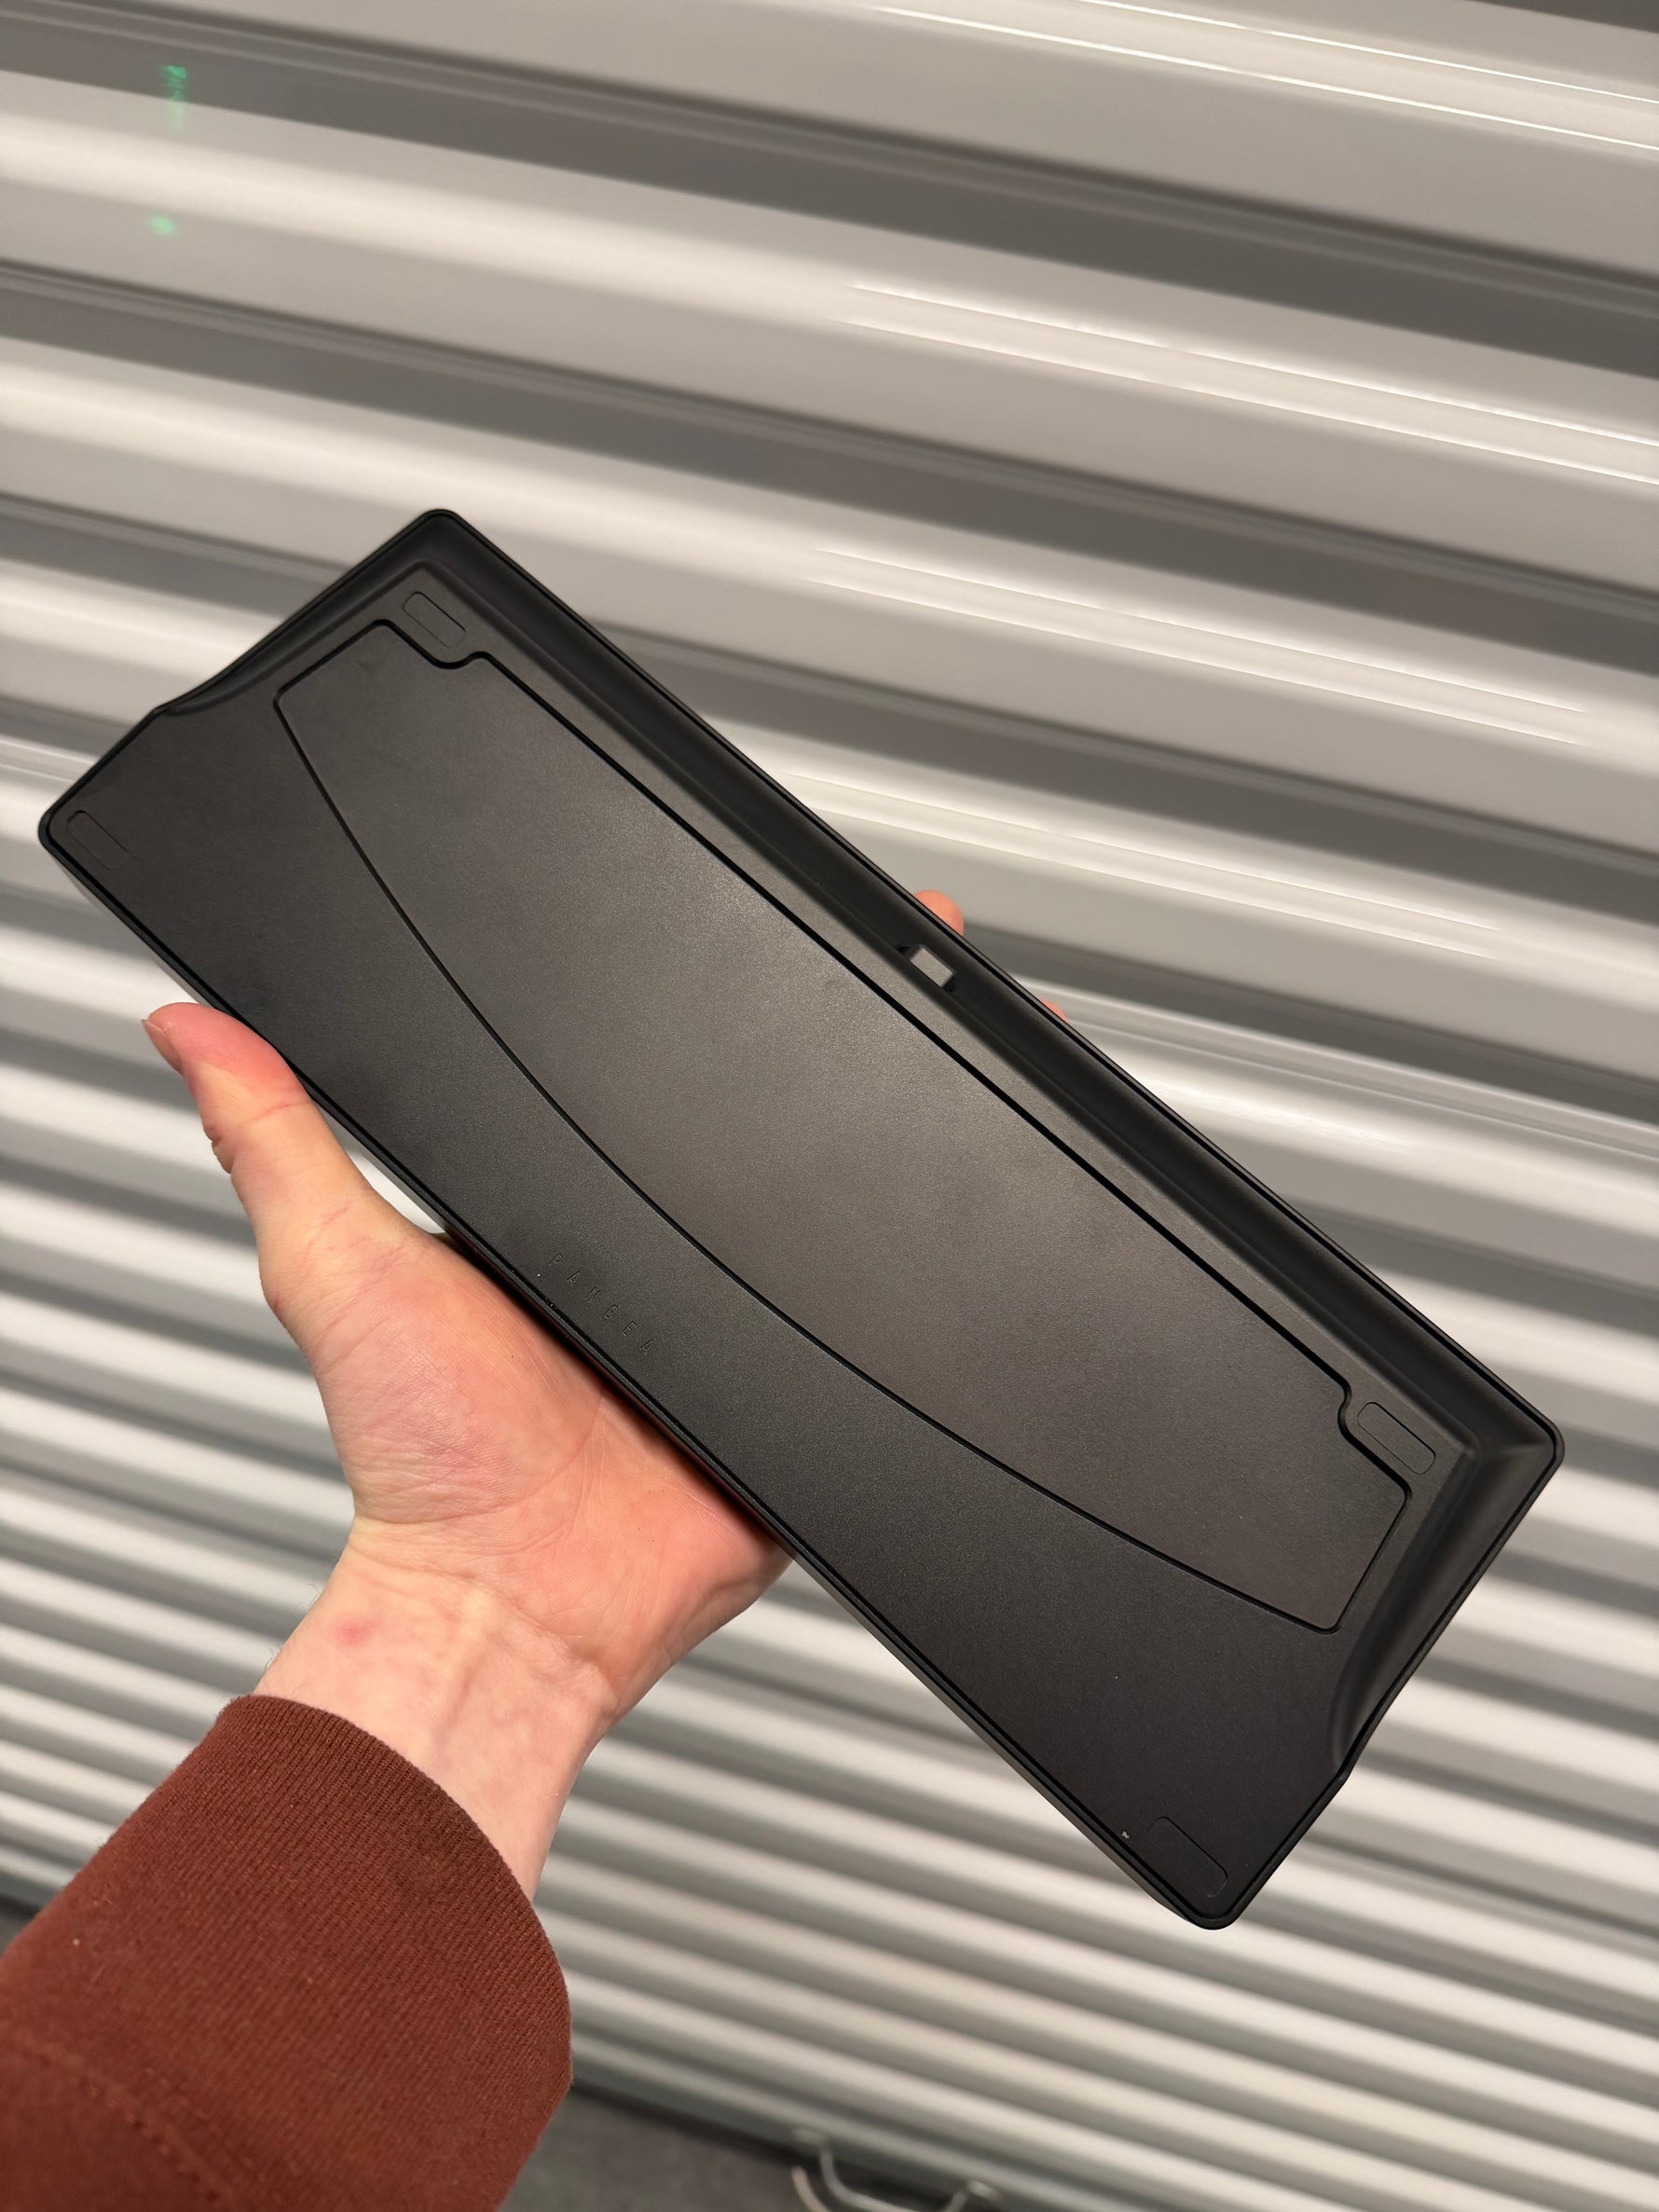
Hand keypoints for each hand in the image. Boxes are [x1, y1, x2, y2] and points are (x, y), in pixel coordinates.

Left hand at [143, 889, 966, 1889]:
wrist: (523, 1605)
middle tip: (828, 991)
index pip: (619, 1095)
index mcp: (554, 1222)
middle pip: (736, 1149)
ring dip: (848, 1178)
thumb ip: (276, 1141)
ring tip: (890, 1085)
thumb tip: (190, 1029)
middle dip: (794, 1077)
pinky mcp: (786, 1396)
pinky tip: (898, 1242)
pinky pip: (854, 1328)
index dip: (664, 1024)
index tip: (699, 943)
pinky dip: (881, 1295)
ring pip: (811, 1227)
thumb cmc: (422, 1463)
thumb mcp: (334, 1267)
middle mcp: (642, 1269)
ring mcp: (722, 1332)